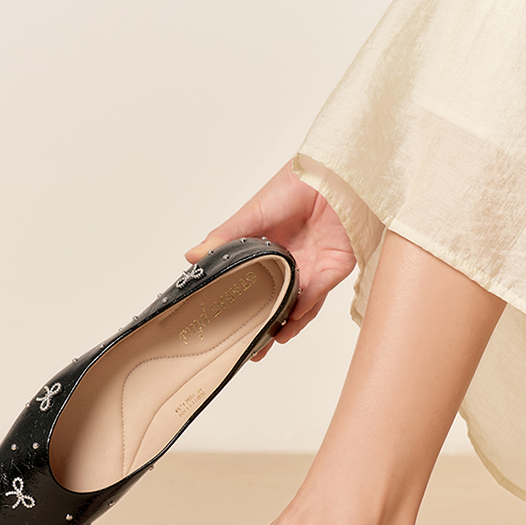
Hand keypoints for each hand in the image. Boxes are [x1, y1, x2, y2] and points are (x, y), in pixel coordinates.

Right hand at [186, 162, 355, 358]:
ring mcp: (313, 268)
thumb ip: (224, 239)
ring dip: (285, 325)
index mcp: (269, 252)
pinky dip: (304, 308)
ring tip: (268, 343)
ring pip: (298, 305)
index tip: (227, 330)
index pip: (254, 287)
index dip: (243, 308)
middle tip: (249, 350)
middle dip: (265, 328)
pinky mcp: (334, 267)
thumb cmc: (293, 186)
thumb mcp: (250, 215)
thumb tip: (191, 256)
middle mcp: (291, 264)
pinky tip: (289, 320)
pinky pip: (318, 294)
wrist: (330, 174)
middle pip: (277, 303)